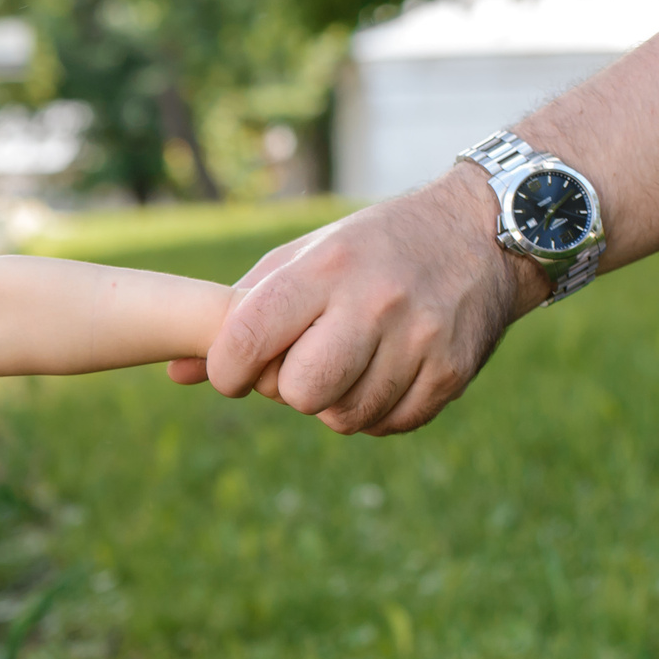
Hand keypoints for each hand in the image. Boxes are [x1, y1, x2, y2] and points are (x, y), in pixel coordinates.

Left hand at [167, 166, 549, 434]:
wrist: (481, 234)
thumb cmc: (369, 248)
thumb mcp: (302, 257)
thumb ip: (238, 313)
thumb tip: (177, 373)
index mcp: (327, 269)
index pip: (249, 340)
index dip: (227, 370)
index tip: (234, 370)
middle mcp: (375, 303)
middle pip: (300, 393)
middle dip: (287, 391)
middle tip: (300, 366)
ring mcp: (420, 341)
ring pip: (343, 417)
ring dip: (332, 404)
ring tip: (346, 365)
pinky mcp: (451, 373)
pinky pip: (388, 424)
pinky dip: (374, 411)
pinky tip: (381, 374)